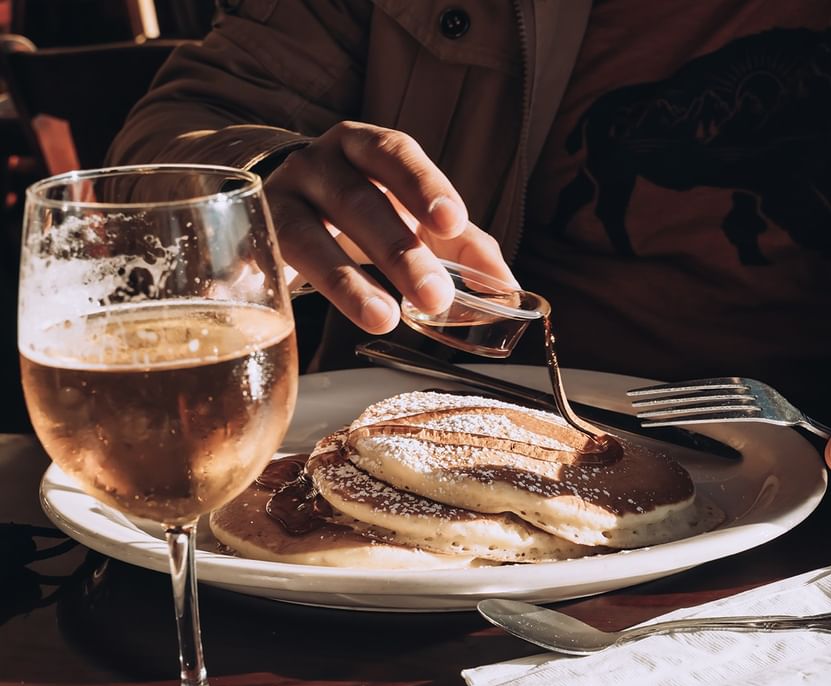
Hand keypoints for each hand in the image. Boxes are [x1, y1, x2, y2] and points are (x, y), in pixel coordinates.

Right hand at [265, 121, 516, 333]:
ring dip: (346, 281)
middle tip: (436, 296)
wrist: (286, 200)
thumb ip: (463, 247)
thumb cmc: (365, 209)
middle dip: (399, 251)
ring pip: (307, 236)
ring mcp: (278, 198)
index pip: (394, 154)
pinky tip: (271, 315)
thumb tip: (507, 285)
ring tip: (384, 318)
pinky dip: (260, 285)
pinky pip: (254, 263)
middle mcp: (317, 164)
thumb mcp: (414, 216)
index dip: (424, 185)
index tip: (454, 221)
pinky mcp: (250, 239)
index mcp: (364, 147)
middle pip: (357, 201)